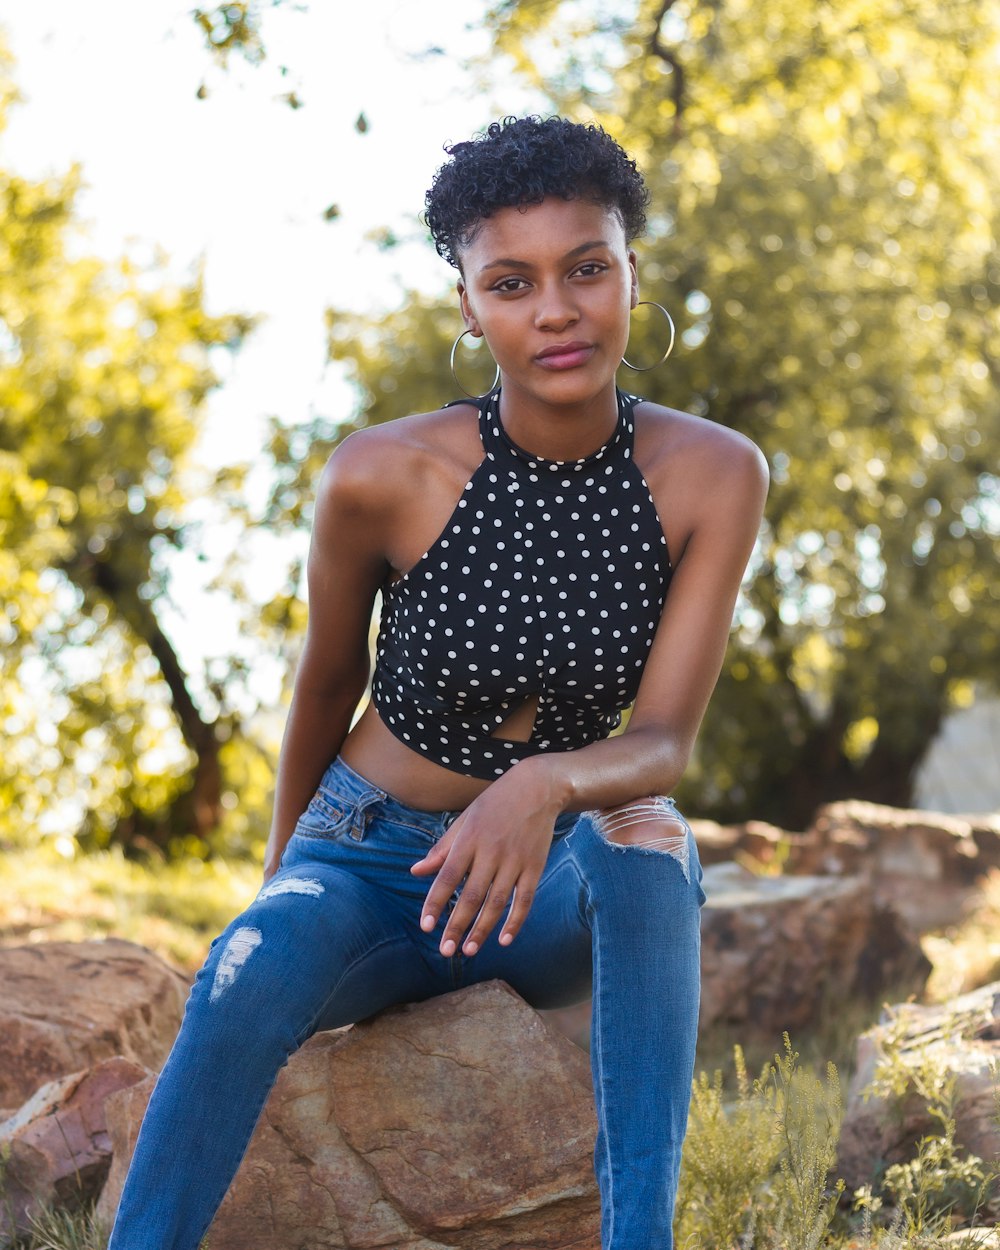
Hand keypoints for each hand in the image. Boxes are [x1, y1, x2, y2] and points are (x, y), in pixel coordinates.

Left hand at [409, 763, 563, 957]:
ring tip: (468, 950)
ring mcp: (515, 861)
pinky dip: (515, 921)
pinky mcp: (534, 866)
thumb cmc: (495, 804)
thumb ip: (442, 849)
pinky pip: (524, 899)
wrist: (537, 788)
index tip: (426, 926)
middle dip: (457, 925)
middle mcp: (491, 852)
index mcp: (469, 840)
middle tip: (446, 951)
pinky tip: (504, 939)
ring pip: (496, 902)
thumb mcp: (464, 820)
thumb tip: (416, 872)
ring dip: (482, 929)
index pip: (447, 877)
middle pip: (471, 895)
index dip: (436, 903)